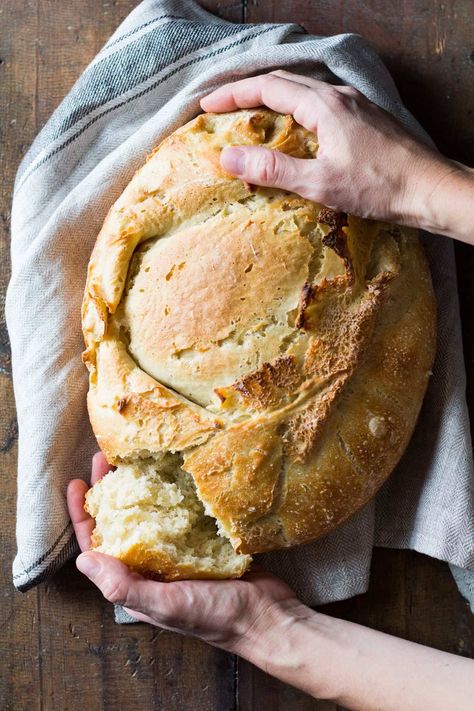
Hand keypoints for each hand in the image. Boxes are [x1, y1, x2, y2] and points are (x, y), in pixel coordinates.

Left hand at [67, 453, 303, 654]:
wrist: (268, 617)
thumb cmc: (216, 616)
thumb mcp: (167, 604)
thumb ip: (125, 586)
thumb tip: (82, 562)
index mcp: (136, 583)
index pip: (98, 546)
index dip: (83, 515)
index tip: (77, 483)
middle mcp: (151, 566)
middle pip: (120, 522)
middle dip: (109, 491)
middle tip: (105, 458)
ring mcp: (177, 552)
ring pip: (147, 513)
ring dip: (137, 486)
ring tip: (132, 457)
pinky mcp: (201, 540)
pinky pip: (178, 512)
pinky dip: (170, 491)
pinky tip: (170, 471)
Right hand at [200, 70, 459, 228]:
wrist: (430, 190)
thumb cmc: (378, 187)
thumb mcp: (320, 183)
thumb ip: (273, 169)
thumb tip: (228, 158)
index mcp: (324, 105)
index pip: (268, 87)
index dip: (234, 94)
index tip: (207, 105)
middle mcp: (339, 96)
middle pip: (284, 83)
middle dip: (248, 93)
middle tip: (221, 109)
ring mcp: (354, 106)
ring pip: (303, 92)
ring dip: (272, 100)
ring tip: (250, 118)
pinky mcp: (364, 120)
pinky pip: (319, 104)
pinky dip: (294, 111)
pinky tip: (293, 131)